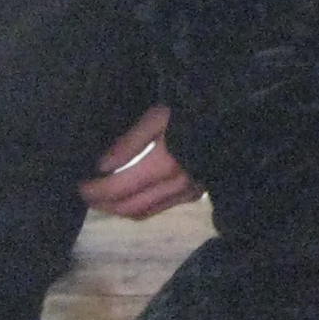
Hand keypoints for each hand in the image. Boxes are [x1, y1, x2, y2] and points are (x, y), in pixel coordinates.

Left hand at [80, 103, 201, 217]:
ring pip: (146, 212)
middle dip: (104, 205)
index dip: (95, 191)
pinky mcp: (197, 192)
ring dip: (121, 209)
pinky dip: (142, 206)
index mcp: (164, 165)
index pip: (119, 189)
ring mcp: (188, 192)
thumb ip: (131, 143)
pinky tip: (134, 194)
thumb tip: (102, 166)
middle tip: (87, 194)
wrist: (239, 114)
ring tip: (105, 197)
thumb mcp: (160, 116)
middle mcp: (175, 186)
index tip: (79, 185)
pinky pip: (162, 207)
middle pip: (130, 208)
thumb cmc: (196, 107)